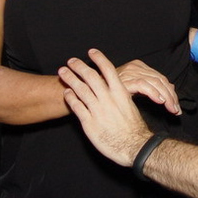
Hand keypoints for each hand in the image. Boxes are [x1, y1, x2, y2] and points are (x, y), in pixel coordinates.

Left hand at [61, 50, 153, 166]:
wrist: (134, 146)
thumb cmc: (133, 128)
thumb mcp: (129, 106)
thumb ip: (119, 96)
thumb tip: (112, 87)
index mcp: (120, 93)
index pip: (108, 70)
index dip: (99, 59)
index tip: (91, 51)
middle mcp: (108, 99)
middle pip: (91, 77)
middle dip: (79, 66)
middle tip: (71, 61)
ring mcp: (98, 110)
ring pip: (81, 90)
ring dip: (70, 79)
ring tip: (63, 72)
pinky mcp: (89, 123)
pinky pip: (77, 106)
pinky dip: (70, 98)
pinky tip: (67, 93)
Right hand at [116, 59, 180, 114]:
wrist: (91, 94)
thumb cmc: (112, 95)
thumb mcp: (134, 90)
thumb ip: (151, 89)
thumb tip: (169, 94)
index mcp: (139, 67)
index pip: (161, 78)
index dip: (171, 93)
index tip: (176, 107)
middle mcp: (136, 67)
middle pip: (160, 80)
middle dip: (171, 96)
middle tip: (176, 111)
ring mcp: (130, 72)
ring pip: (155, 82)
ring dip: (166, 97)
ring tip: (171, 109)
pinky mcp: (124, 80)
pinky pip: (143, 85)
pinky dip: (154, 93)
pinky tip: (160, 102)